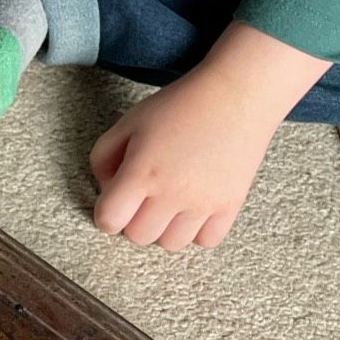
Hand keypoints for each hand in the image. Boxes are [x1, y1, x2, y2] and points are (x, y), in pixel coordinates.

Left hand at [88, 63, 283, 248]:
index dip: (105, 213)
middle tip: (142, 197)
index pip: (109, 220)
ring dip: (163, 228)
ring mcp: (203, 204)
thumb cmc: (180, 105)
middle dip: (133, 220)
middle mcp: (172, 194)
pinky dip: (196, 231)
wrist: (236, 95)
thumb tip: (106, 191)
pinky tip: (193, 207)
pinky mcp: (230, 206)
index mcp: (142, 172)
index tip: (114, 202)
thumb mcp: (128, 122)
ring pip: (170, 244)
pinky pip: (206, 242)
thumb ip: (103, 158)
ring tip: (169, 201)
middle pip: (138, 237)